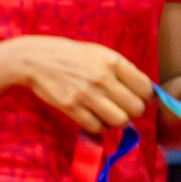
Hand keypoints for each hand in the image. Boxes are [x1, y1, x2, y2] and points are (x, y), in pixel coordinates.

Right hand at [13, 36, 151, 132]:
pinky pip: (97, 127)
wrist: (34, 59)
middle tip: (123, 107)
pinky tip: (96, 119)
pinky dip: (100, 127)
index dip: (146, 97)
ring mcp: (86, 94)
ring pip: (120, 121)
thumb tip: (146, 91)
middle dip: (132, 111)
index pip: (146, 88)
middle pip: (136, 108)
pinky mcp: (71, 107)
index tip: (138, 98)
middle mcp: (102, 78)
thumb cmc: (70, 55)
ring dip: (118, 121)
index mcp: (112, 62)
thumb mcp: (99, 53)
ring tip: (110, 115)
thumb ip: (122, 69)